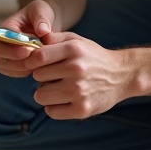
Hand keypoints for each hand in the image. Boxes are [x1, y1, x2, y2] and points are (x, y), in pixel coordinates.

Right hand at [0, 0, 56, 73]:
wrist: (44, 25)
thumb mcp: (41, 10)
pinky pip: (13, 72)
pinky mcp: (11, 65)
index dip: (12, 46)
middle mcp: (1, 41)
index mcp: (6, 27)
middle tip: (33, 58)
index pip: (1, 38)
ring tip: (39, 64)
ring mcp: (4, 54)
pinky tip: (39, 68)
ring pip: (4, 66)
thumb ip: (41, 18)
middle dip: (15, 59)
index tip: (28, 49)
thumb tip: (42, 31)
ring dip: (22, 67)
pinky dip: (25, 73)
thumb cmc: (40, 15)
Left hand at [18, 32, 136, 119]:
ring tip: (56, 88)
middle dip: (41, 77)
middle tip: (53, 76)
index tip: (34, 65)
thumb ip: (53, 38)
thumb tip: (28, 43)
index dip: (31, 62)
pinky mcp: (82, 109)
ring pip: (40, 96)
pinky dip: (53, 107)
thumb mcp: (76, 40)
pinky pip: (51, 112)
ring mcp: (79, 91)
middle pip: (37, 77)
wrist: (122, 75)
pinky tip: (62, 100)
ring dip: (45, 93)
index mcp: (73, 49)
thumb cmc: (93, 57)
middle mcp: (76, 69)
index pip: (37, 57)